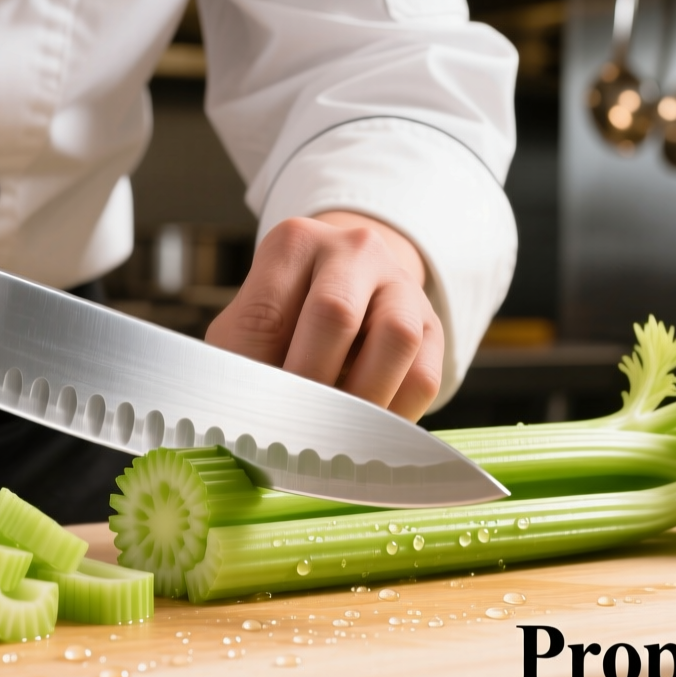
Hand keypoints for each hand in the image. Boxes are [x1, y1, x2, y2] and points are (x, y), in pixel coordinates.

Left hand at [205, 212, 441, 420]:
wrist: (346, 294)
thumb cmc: (284, 320)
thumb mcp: (247, 328)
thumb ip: (243, 360)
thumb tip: (251, 414)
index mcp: (295, 243)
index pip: (270, 313)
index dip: (263, 375)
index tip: (261, 419)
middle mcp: (354, 249)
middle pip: (335, 312)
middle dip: (313, 383)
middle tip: (298, 428)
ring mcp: (401, 282)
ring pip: (397, 338)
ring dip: (363, 399)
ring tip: (338, 433)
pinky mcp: (432, 324)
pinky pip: (425, 376)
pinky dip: (395, 414)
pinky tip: (368, 430)